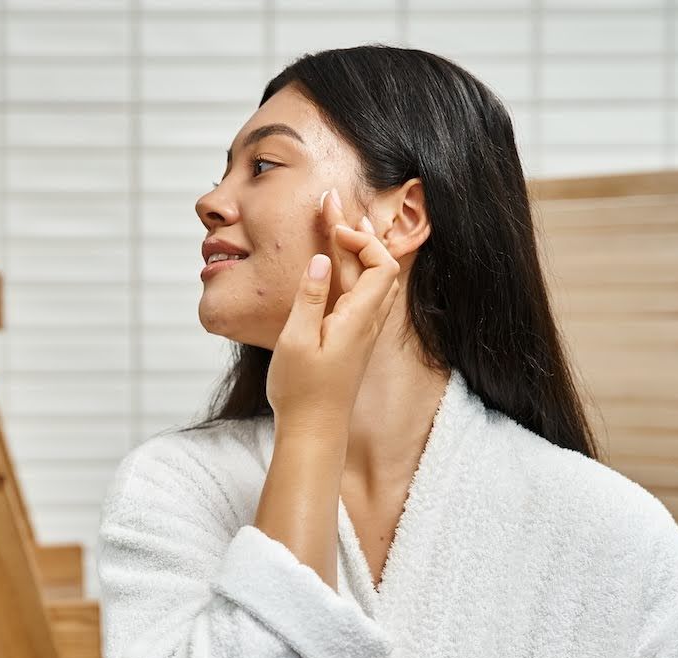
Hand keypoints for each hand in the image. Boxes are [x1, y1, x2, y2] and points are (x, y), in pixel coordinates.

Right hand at [266, 187, 402, 433]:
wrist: (314, 431)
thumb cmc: (302, 390)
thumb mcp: (296, 339)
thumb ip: (310, 297)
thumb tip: (321, 259)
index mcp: (357, 319)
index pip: (381, 265)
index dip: (362, 239)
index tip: (333, 226)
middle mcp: (368, 323)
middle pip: (380, 267)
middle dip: (360, 233)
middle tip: (334, 206)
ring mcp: (362, 333)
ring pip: (375, 281)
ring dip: (361, 251)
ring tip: (344, 225)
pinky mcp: (353, 341)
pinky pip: (364, 296)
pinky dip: (355, 271)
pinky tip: (339, 265)